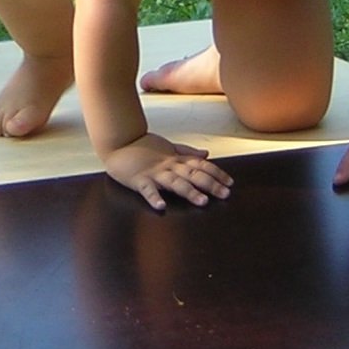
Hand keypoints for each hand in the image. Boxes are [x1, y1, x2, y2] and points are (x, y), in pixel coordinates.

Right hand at [104, 132, 233, 211]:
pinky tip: (161, 206)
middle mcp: (168, 166)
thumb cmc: (142, 147)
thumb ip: (187, 152)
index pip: (200, 165)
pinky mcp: (138, 180)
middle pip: (192, 174)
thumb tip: (207, 154)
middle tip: (225, 193)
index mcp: (175, 159)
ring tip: (202, 201)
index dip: (216, 173)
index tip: (230, 182)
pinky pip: (147, 190)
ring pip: (174, 182)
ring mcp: (154, 173)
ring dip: (189, 191)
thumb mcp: (168, 147)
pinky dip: (154, 197)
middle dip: (210, 184)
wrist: (118, 142)